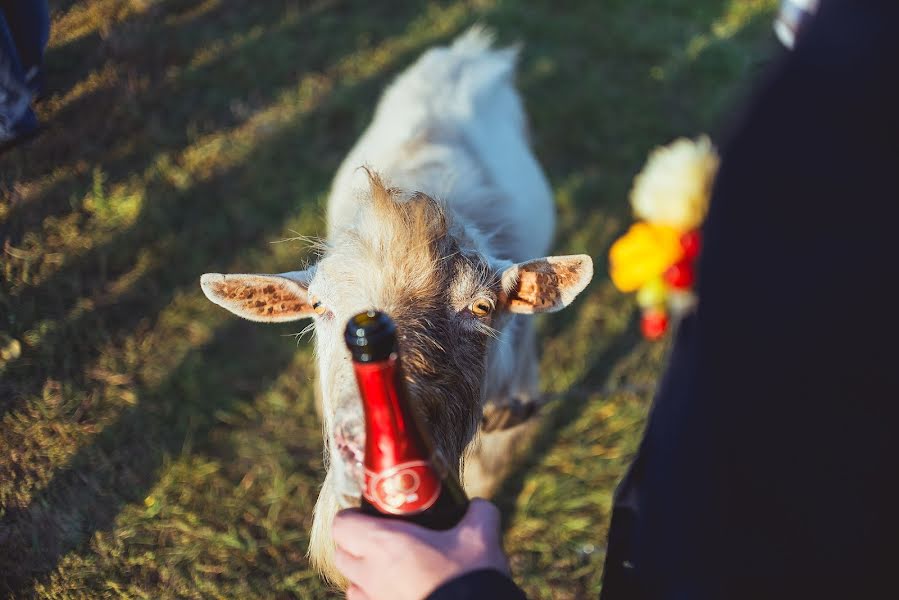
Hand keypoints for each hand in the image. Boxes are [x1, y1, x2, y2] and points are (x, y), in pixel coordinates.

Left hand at [332, 499, 509, 599]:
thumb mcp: (481, 536)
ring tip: (392, 570)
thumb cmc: (470, 577)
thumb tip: (478, 507)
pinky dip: (377, 598)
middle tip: (384, 539)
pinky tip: (402, 593)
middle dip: (356, 545)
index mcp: (384, 545)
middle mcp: (370, 575)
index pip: (341, 524)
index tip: (372, 515)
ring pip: (352, 586)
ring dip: (364, 576)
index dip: (353, 517)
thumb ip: (479, 512)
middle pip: (341, 555)